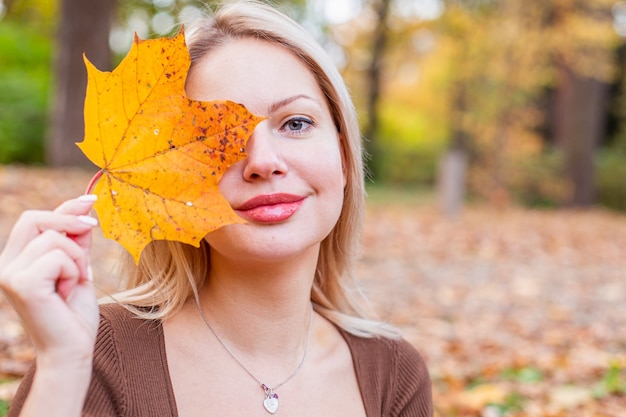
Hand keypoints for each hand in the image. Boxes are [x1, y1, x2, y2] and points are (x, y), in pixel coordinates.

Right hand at [0, 195, 99, 367]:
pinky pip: (60, 256)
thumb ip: (75, 239)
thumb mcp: (78, 266)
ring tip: (74, 282)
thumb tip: (84, 206)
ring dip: (77, 258)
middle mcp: (4, 265)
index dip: (65, 207)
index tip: (92, 201)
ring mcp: (9, 274)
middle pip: (36, 219)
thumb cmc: (74, 313)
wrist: (72, 350)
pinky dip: (74, 271)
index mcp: (14, 260)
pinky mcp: (21, 283)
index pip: (35, 219)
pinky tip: (68, 291)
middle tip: (92, 237)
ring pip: (54, 239)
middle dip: (70, 224)